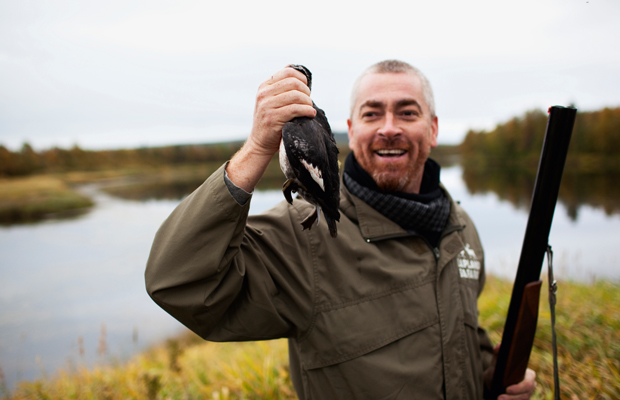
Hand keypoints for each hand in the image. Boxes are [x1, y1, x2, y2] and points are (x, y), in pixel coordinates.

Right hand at [227, 66, 315, 191]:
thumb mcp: (272, 101)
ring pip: (296, 95)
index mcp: (264, 86)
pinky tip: (311, 114)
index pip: (287, 72)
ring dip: (308, 102)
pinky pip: (295, 109)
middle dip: (306, 91)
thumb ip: (282, 89)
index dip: (301, 78)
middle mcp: (263, 94)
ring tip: (310, 108)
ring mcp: (267, 106)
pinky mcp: (272, 118)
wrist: (260, 143)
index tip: (306, 88)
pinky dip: (307, 110)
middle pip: (293, 83)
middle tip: (309, 101)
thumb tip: (301, 75)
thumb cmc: (272, 122)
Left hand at [483, 344, 536, 399]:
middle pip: (526, 394)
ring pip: (522, 399)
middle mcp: (531, 386)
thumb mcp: (497, 362)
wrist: (493, 382)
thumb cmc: (498, 370)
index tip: (507, 389)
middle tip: (500, 397)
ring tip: (498, 399)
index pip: (529, 382)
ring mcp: (527, 394)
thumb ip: (498, 353)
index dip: (519, 387)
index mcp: (529, 375)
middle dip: (513, 397)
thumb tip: (499, 345)